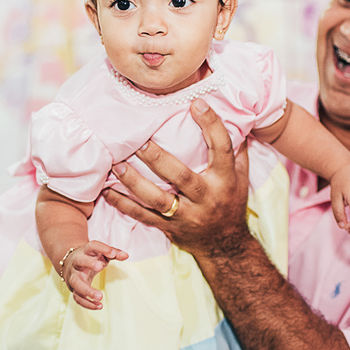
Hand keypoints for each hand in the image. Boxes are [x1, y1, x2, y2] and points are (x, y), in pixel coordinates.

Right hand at [61, 241, 127, 309]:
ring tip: (100, 297)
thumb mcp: (102, 253)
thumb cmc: (91, 258)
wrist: (71, 263)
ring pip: (76, 283)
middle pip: (79, 261)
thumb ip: (114, 253)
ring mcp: (73, 276)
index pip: (92, 246)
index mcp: (85, 252)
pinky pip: (77, 298)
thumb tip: (126, 255)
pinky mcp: (73, 289)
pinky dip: (87, 304)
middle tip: (99, 267)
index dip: (102, 248)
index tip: (113, 253)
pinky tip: (99, 306)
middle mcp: (77, 263)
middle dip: (88, 264)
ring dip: (86, 290)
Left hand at [104, 99, 251, 257]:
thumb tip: (236, 117)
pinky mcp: (169, 227)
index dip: (211, 125)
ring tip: (118, 164)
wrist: (226, 246)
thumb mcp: (242, 177)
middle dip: (158, 158)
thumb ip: (237, 149)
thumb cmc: (231, 203)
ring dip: (135, 182)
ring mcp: (186, 215)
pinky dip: (124, 204)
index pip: (221, 149)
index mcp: (225, 180)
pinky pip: (143, 216)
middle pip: (181, 176)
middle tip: (139, 139)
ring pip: (157, 199)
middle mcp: (206, 198)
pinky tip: (107, 191)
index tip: (197, 103)